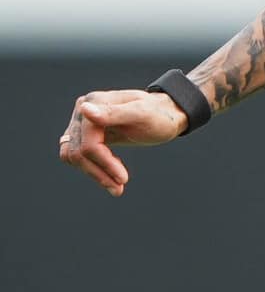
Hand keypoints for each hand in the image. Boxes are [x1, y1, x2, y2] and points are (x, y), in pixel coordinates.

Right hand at [58, 88, 188, 195]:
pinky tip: (110, 174)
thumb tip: (84, 109)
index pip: (89, 142)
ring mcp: (81, 122)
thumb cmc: (157, 114)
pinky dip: (90, 168)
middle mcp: (83, 110)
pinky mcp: (84, 134)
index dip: (105, 163)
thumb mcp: (142, 114)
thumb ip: (113, 112)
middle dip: (99, 172)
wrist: (164, 116)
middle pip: (78, 151)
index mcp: (95, 102)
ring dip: (93, 173)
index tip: (124, 179)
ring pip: (72, 155)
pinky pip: (76, 155)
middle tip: (119, 189)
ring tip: (116, 187)